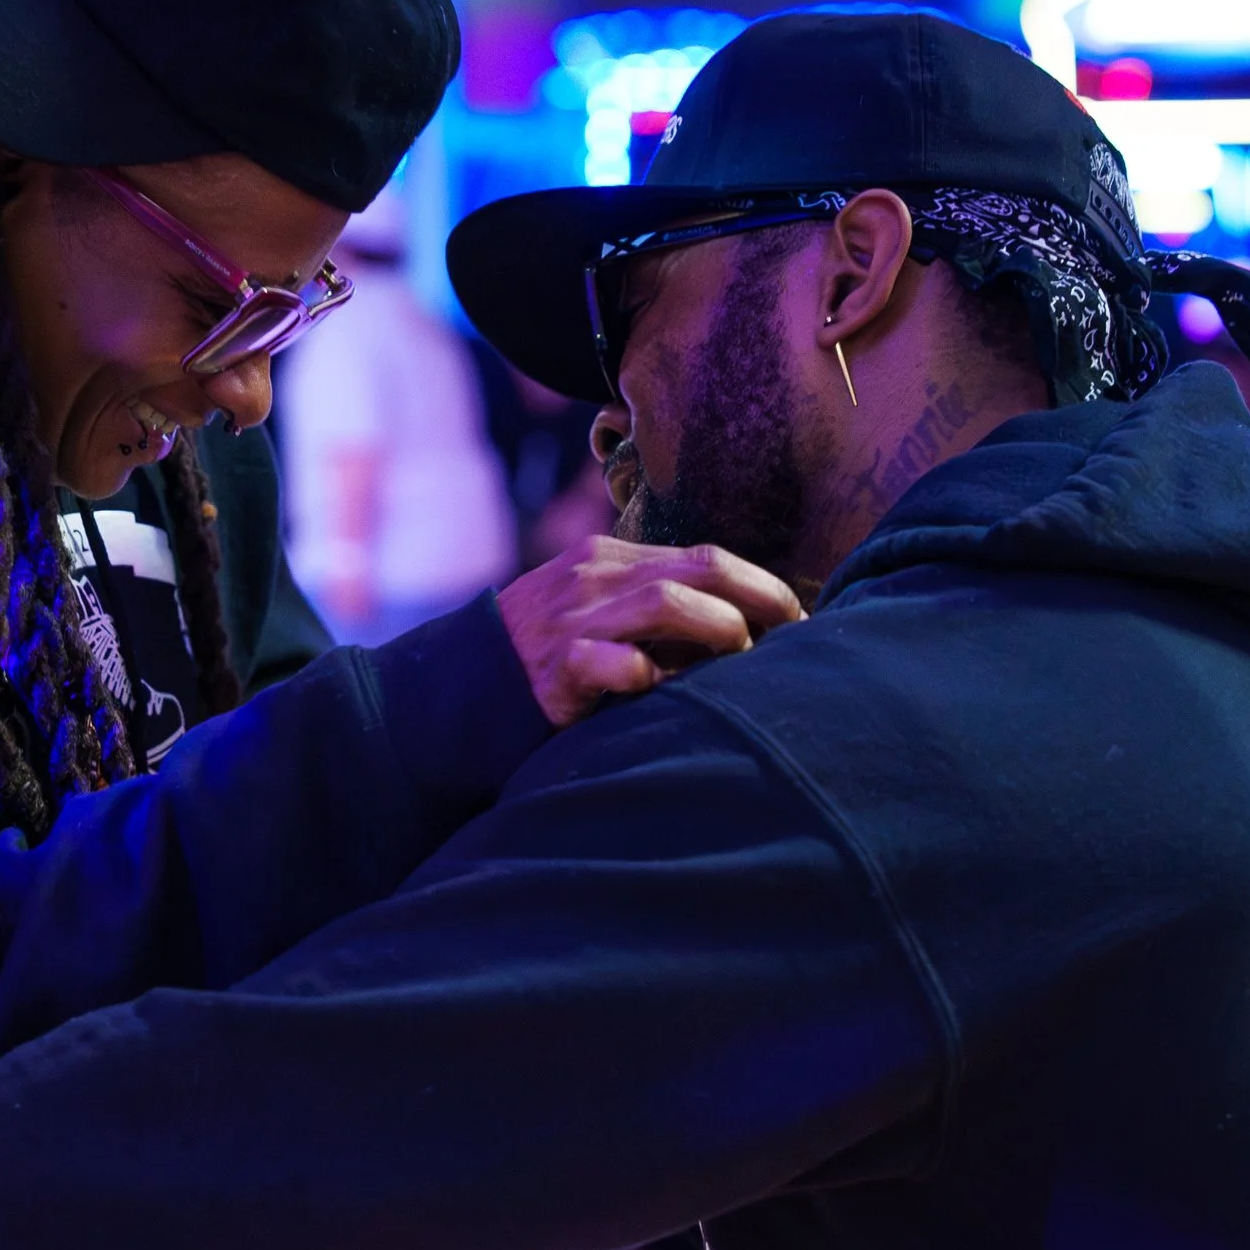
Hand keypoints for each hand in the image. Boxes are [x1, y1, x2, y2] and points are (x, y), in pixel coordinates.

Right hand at [496, 536, 802, 725]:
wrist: (451, 691)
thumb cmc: (539, 661)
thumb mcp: (590, 614)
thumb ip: (648, 612)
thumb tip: (736, 631)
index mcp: (607, 560)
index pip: (706, 557)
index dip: (762, 586)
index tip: (799, 620)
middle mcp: (593, 579)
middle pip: (700, 568)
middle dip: (761, 598)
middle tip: (796, 636)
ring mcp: (571, 620)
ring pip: (666, 603)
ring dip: (720, 631)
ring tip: (742, 663)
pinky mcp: (552, 669)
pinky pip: (610, 661)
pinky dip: (647, 674)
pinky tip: (665, 692)